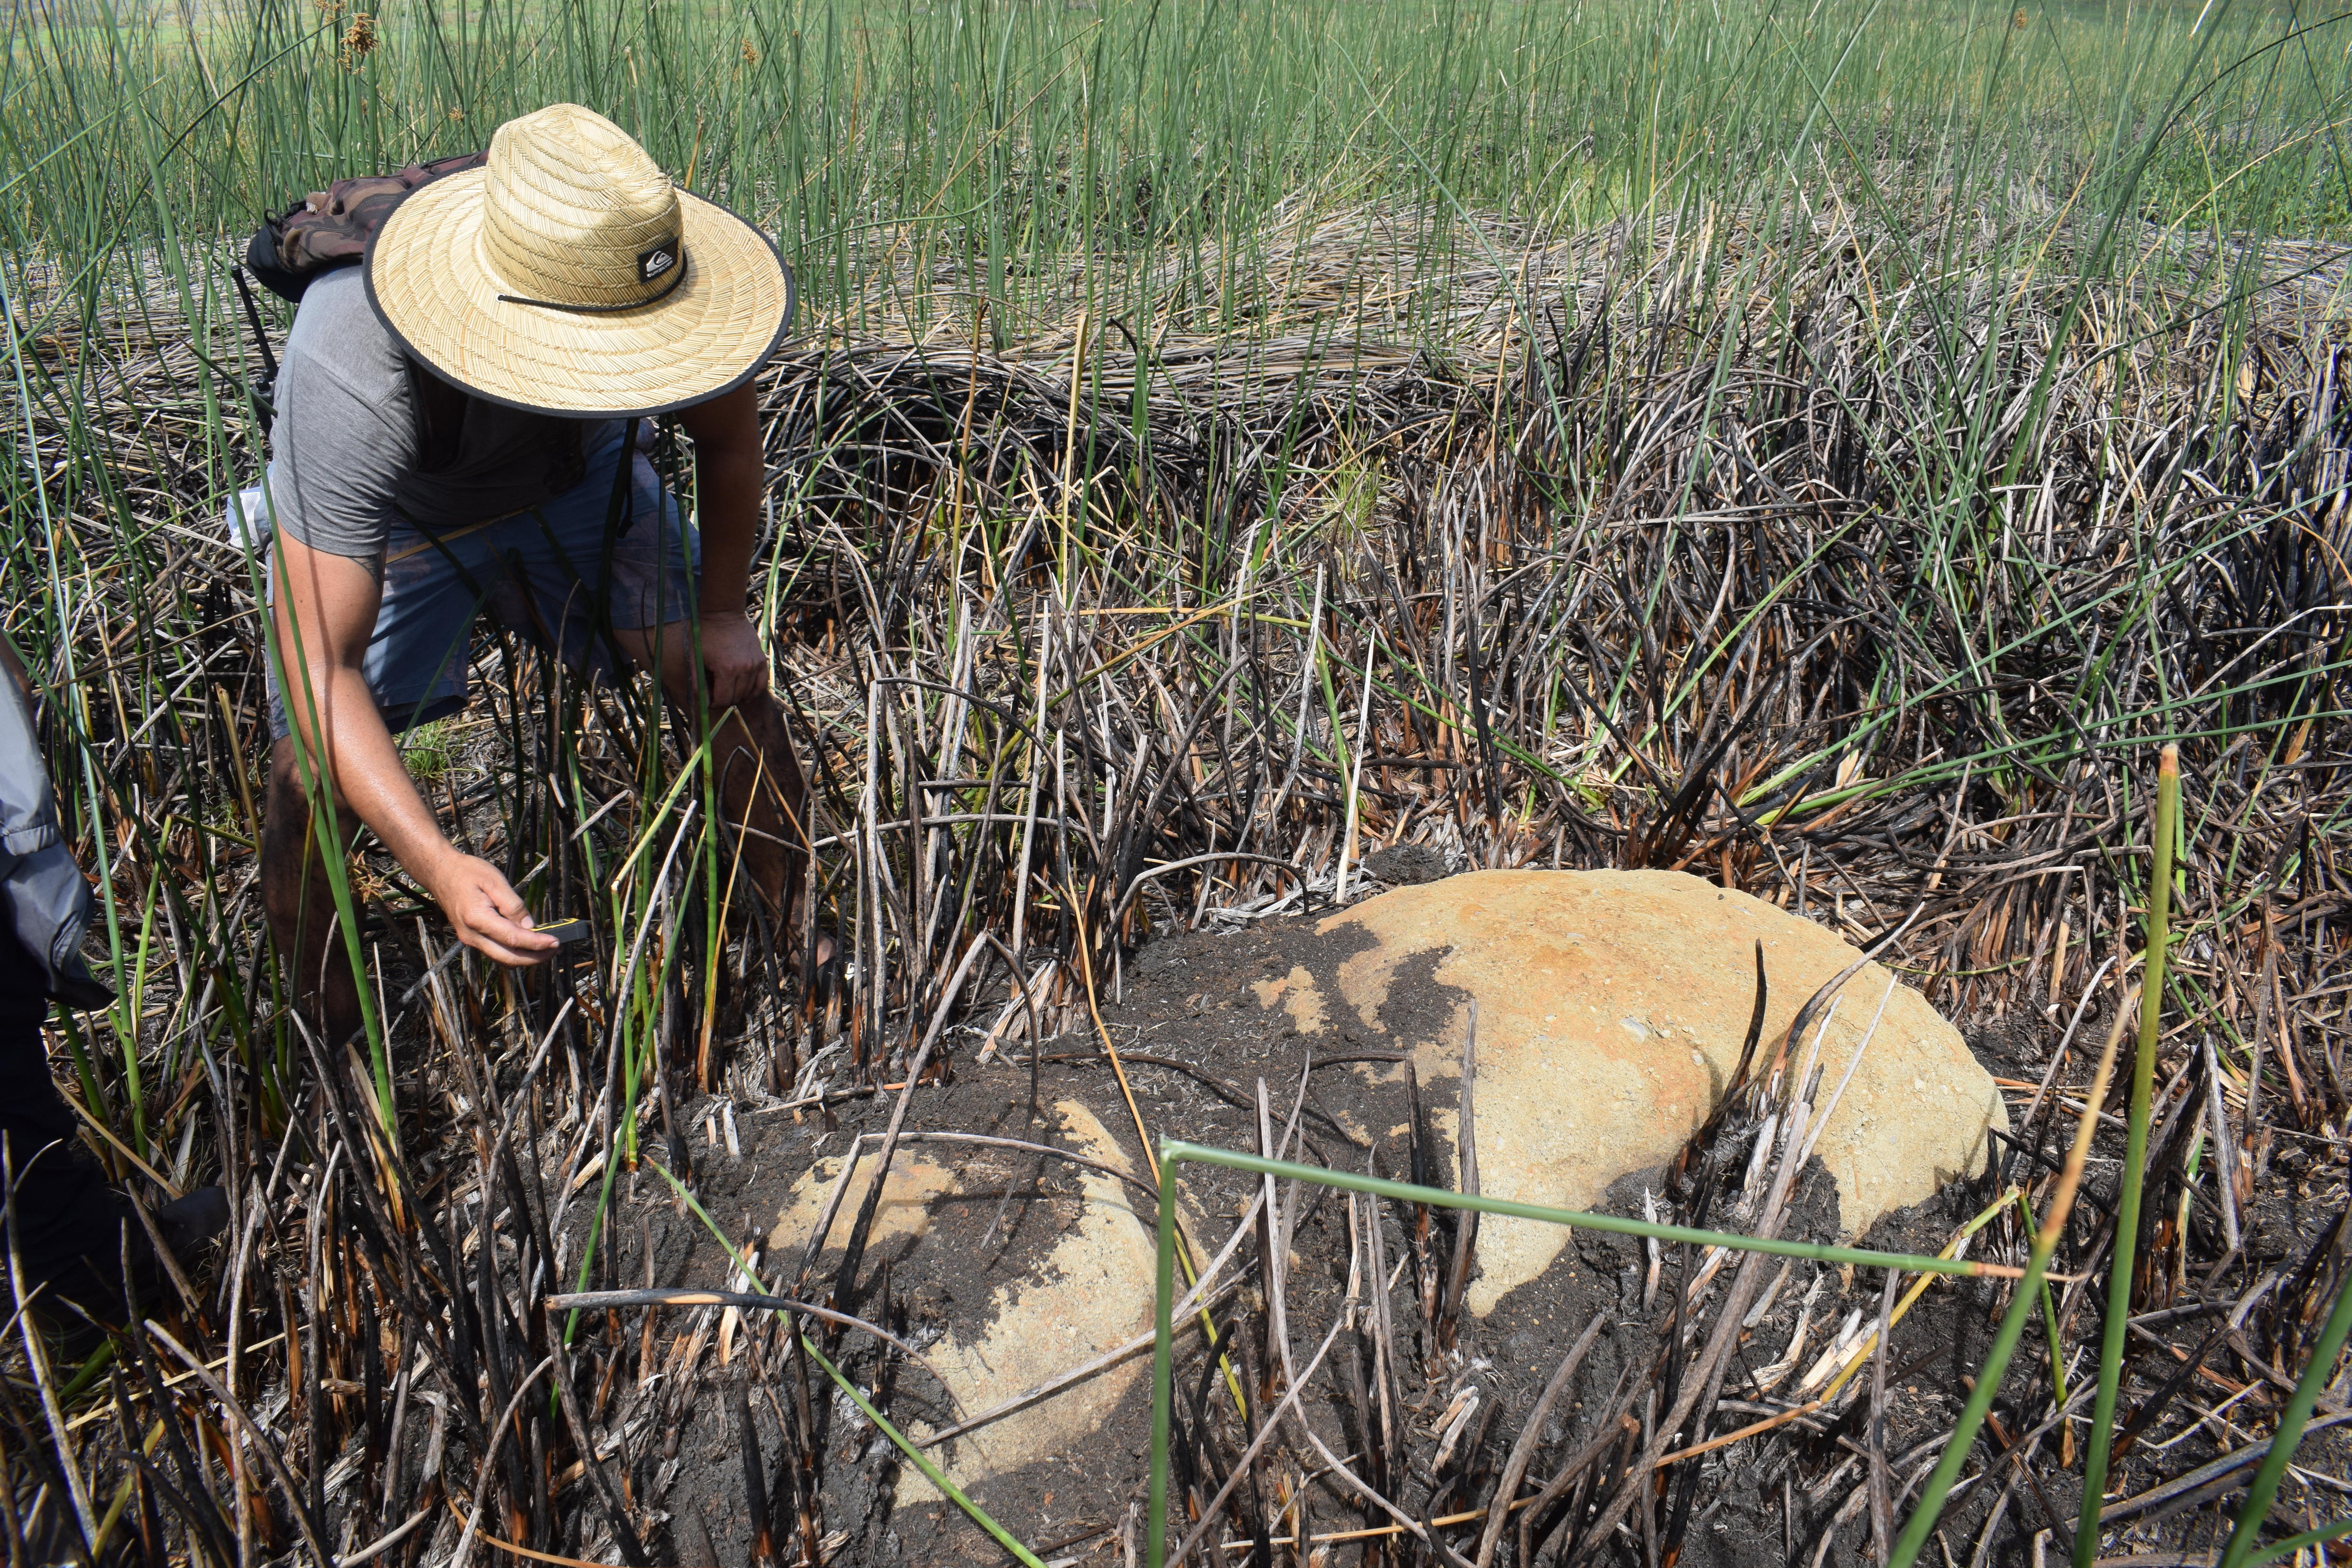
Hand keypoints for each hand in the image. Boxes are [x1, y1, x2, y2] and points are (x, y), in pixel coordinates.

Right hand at [427, 852, 558, 966]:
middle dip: (535, 957)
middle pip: (508, 958)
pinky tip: (527, 943)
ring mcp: (470, 939)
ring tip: (546, 947)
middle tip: (556, 948)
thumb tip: (529, 925)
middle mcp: (472, 935)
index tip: (555, 942)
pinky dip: (513, 952)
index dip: (537, 944)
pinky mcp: (472, 938)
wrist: (440, 873)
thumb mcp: (494, 880)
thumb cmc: (466, 872)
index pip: (513, 939)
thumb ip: (513, 905)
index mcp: (477, 919)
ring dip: (525, 957)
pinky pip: (495, 952)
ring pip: (502, 959)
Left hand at [696, 609, 770, 709]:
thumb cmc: (705, 634)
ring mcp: (755, 664)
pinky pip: (762, 683)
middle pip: (736, 697)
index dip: (715, 704)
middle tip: (717, 694)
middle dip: (725, 700)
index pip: (723, 700)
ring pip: (748, 692)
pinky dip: (755, 691)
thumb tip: (702, 703)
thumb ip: (697, 682)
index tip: (710, 701)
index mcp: (726, 669)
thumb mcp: (696, 658)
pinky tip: (747, 694)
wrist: (723, 613)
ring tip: (729, 690)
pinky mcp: (762, 659)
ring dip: (738, 695)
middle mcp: (744, 669)